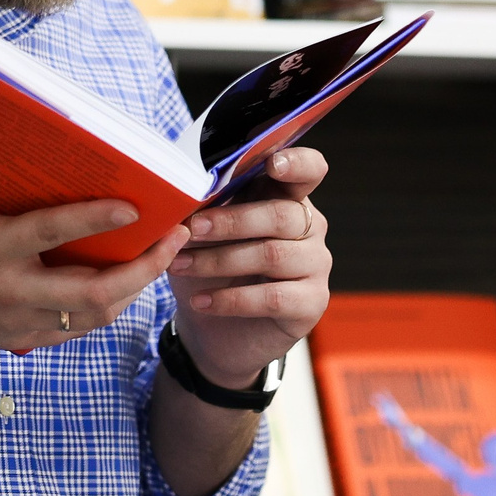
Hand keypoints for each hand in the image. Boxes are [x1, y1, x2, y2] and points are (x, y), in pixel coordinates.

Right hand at [0, 137, 191, 356]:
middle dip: (144, 266)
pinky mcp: (12, 337)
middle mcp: (6, 292)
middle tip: (177, 237)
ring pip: (92, 316)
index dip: (95, 220)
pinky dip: (105, 311)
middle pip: (93, 291)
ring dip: (134, 289)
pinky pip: (73, 330)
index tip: (134, 206)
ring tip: (162, 258)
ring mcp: (13, 321)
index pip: (50, 234)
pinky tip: (122, 287)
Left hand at [167, 147, 331, 387]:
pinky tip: (200, 301)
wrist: (214, 332)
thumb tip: (179, 189)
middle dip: (230, 221)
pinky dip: (230, 299)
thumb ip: (205, 207)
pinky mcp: (312, 303)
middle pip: (281, 215)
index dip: (297, 163)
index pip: (309, 170)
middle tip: (191, 229)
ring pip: (272, 255)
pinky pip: (272, 297)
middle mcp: (310, 228)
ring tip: (180, 265)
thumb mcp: (202, 235)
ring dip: (219, 260)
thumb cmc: (209, 270)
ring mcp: (316, 265)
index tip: (272, 164)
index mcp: (287, 198)